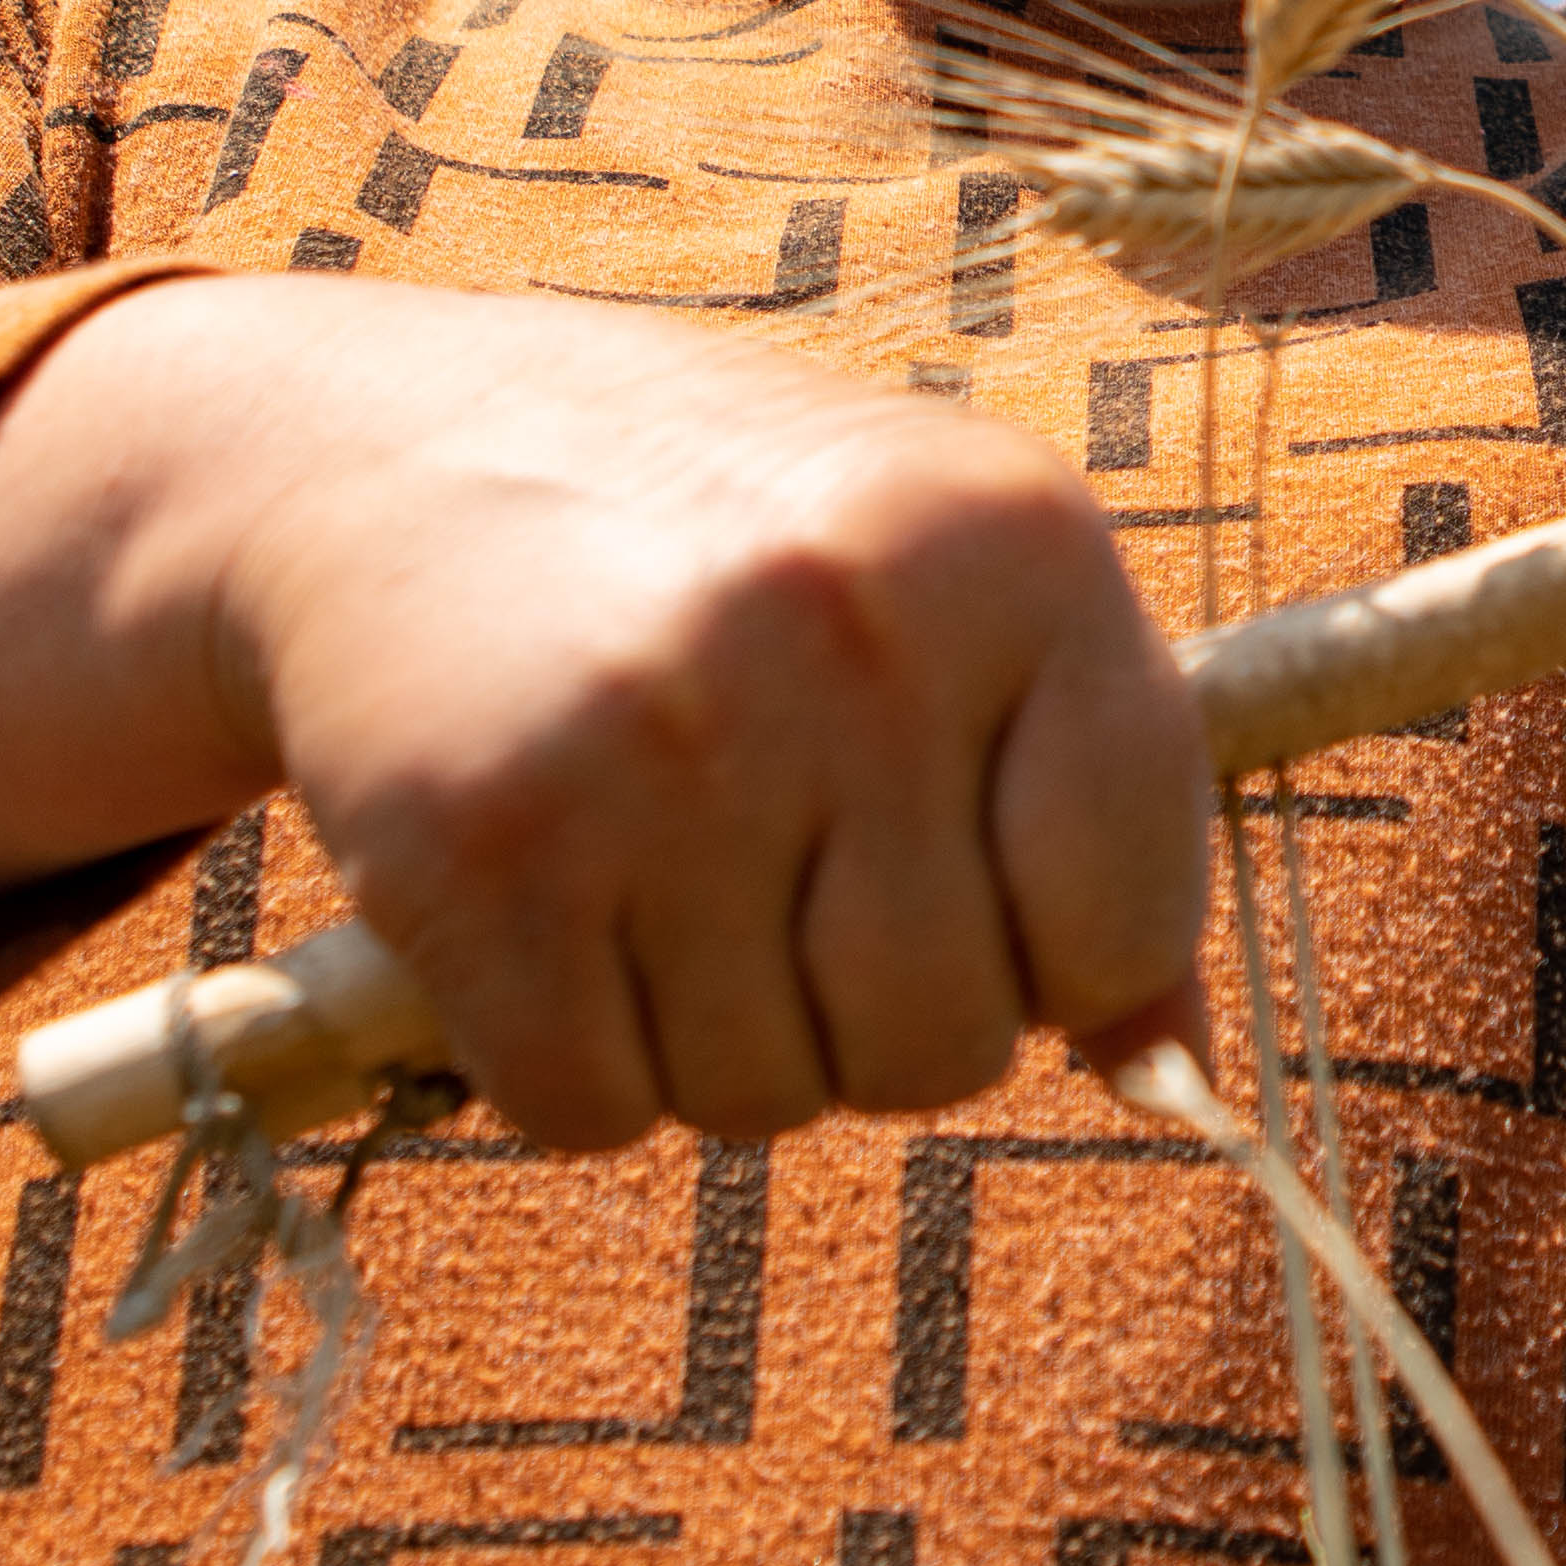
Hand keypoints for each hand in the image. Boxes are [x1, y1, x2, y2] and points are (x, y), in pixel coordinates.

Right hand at [0, 283, 1206, 1147]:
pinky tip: (547, 904)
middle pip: (942, 1047)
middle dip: (866, 1017)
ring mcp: (656, 736)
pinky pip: (587, 1111)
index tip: (963, 875)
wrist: (387, 454)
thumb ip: (1099, 814)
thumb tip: (1178, 1083)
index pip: (1121, 917)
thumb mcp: (959, 596)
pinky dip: (565, 1058)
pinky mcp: (476, 846)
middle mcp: (850, 626)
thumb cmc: (734, 552)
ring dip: (712, 1036)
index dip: (1049, 951)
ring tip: (658, 857)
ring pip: (763, 1101)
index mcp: (1015, 546)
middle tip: (778, 873)